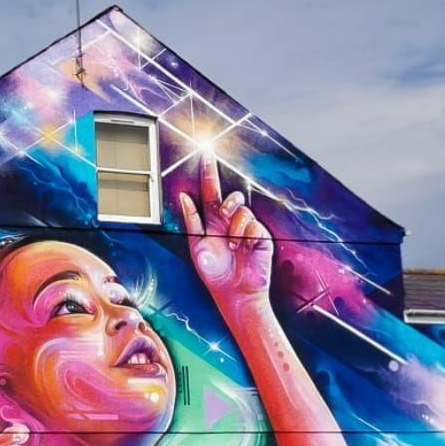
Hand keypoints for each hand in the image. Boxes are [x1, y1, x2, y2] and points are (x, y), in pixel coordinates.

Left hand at [176, 154, 271, 316]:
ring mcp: (246, 228)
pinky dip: (246, 236)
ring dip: (234, 228)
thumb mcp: (196, 247)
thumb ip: (191, 221)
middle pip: (230, 196)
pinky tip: (244, 248)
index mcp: (212, 222)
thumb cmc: (214, 273)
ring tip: (232, 246)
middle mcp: (230, 222)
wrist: (235, 292)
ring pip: (241, 210)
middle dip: (227, 202)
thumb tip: (183, 198)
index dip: (208, 173)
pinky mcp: (261, 235)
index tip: (206, 153)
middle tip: (222, 215)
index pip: (210, 192)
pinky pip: (254, 224)